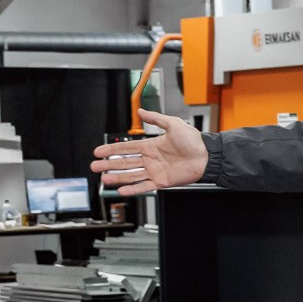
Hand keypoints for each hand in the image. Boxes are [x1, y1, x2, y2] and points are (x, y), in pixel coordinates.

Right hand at [92, 110, 207, 195]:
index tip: (98, 151)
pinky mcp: (162, 182)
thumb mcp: (173, 124)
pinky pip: (144, 186)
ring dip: (117, 177)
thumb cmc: (194, 140)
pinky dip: (133, 189)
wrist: (207, 156)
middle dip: (109, 164)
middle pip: (125, 162)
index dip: (112, 149)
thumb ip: (156, 119)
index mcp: (151, 146)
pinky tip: (121, 190)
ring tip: (104, 178)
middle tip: (95, 166)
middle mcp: (151, 159)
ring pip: (131, 175)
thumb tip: (141, 111)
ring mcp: (155, 171)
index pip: (126, 148)